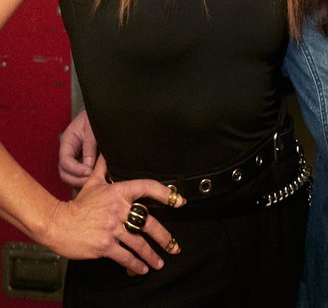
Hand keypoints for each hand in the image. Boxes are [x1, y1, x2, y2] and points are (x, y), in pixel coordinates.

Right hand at [42, 156, 184, 273]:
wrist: (56, 223)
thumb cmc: (77, 204)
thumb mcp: (92, 182)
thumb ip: (104, 168)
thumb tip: (107, 151)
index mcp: (119, 192)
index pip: (148, 187)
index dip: (165, 194)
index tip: (180, 202)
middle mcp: (118, 210)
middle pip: (149, 223)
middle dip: (164, 237)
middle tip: (175, 246)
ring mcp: (112, 229)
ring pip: (139, 243)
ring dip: (152, 254)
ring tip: (161, 261)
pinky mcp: (104, 245)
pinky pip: (125, 256)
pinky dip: (135, 264)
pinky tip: (143, 269)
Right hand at [58, 110, 95, 188]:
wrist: (104, 112)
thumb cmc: (97, 118)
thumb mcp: (93, 130)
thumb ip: (89, 147)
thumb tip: (88, 166)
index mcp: (67, 142)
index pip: (65, 161)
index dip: (75, 169)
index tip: (89, 172)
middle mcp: (69, 152)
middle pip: (64, 172)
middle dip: (76, 179)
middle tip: (91, 182)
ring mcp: (75, 157)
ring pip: (71, 176)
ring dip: (81, 181)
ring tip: (96, 182)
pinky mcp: (84, 161)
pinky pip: (81, 174)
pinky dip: (86, 179)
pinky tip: (98, 180)